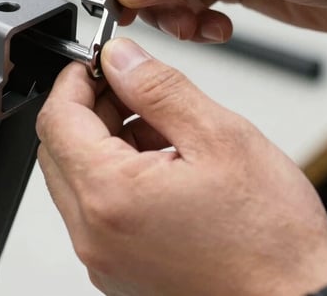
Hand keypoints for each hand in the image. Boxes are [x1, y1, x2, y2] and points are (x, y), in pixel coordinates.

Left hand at [36, 38, 326, 295]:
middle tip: (135, 92)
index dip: (75, 81)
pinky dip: (115, 179)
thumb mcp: (220, 138)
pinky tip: (161, 167)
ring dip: (104, 144)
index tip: (100, 64)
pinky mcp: (114, 268)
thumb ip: (158, 88)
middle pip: (58, 148)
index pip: (57, 118)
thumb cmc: (269, 239)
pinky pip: (94, 210)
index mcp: (110, 195)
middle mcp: (93, 233)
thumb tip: (120, 59)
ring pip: (75, 178)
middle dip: (90, 110)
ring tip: (162, 134)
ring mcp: (100, 255)